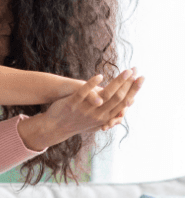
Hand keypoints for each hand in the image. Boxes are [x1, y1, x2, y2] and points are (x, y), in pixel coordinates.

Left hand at [18, 69, 142, 150]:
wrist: (55, 128)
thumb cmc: (77, 122)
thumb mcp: (96, 122)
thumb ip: (109, 114)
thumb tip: (125, 106)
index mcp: (105, 117)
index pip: (124, 102)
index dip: (133, 90)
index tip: (141, 77)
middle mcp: (98, 115)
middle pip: (117, 97)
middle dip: (128, 83)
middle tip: (135, 69)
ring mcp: (86, 110)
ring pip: (105, 95)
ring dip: (117, 82)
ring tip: (125, 71)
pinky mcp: (72, 104)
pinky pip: (83, 93)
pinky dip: (92, 84)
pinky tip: (99, 76)